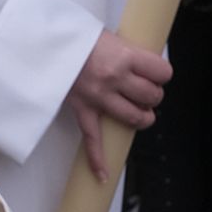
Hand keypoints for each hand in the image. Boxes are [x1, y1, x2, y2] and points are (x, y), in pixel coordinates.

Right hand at [67, 28, 170, 182]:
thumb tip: (146, 66)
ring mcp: (99, 97)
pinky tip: (102, 174)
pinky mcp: (83, 110)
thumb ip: (129, 52)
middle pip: (151, 96)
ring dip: (143, 117)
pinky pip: (92, 139)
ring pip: (134, 117)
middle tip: (147, 90)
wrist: (47, 43)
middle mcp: (114, 78)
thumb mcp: (111, 36)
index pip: (162, 72)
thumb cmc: (78, 37)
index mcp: (125, 56)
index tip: (158, 73)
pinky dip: (97, 159)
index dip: (163, 73)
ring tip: (140, 112)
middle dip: (153, 95)